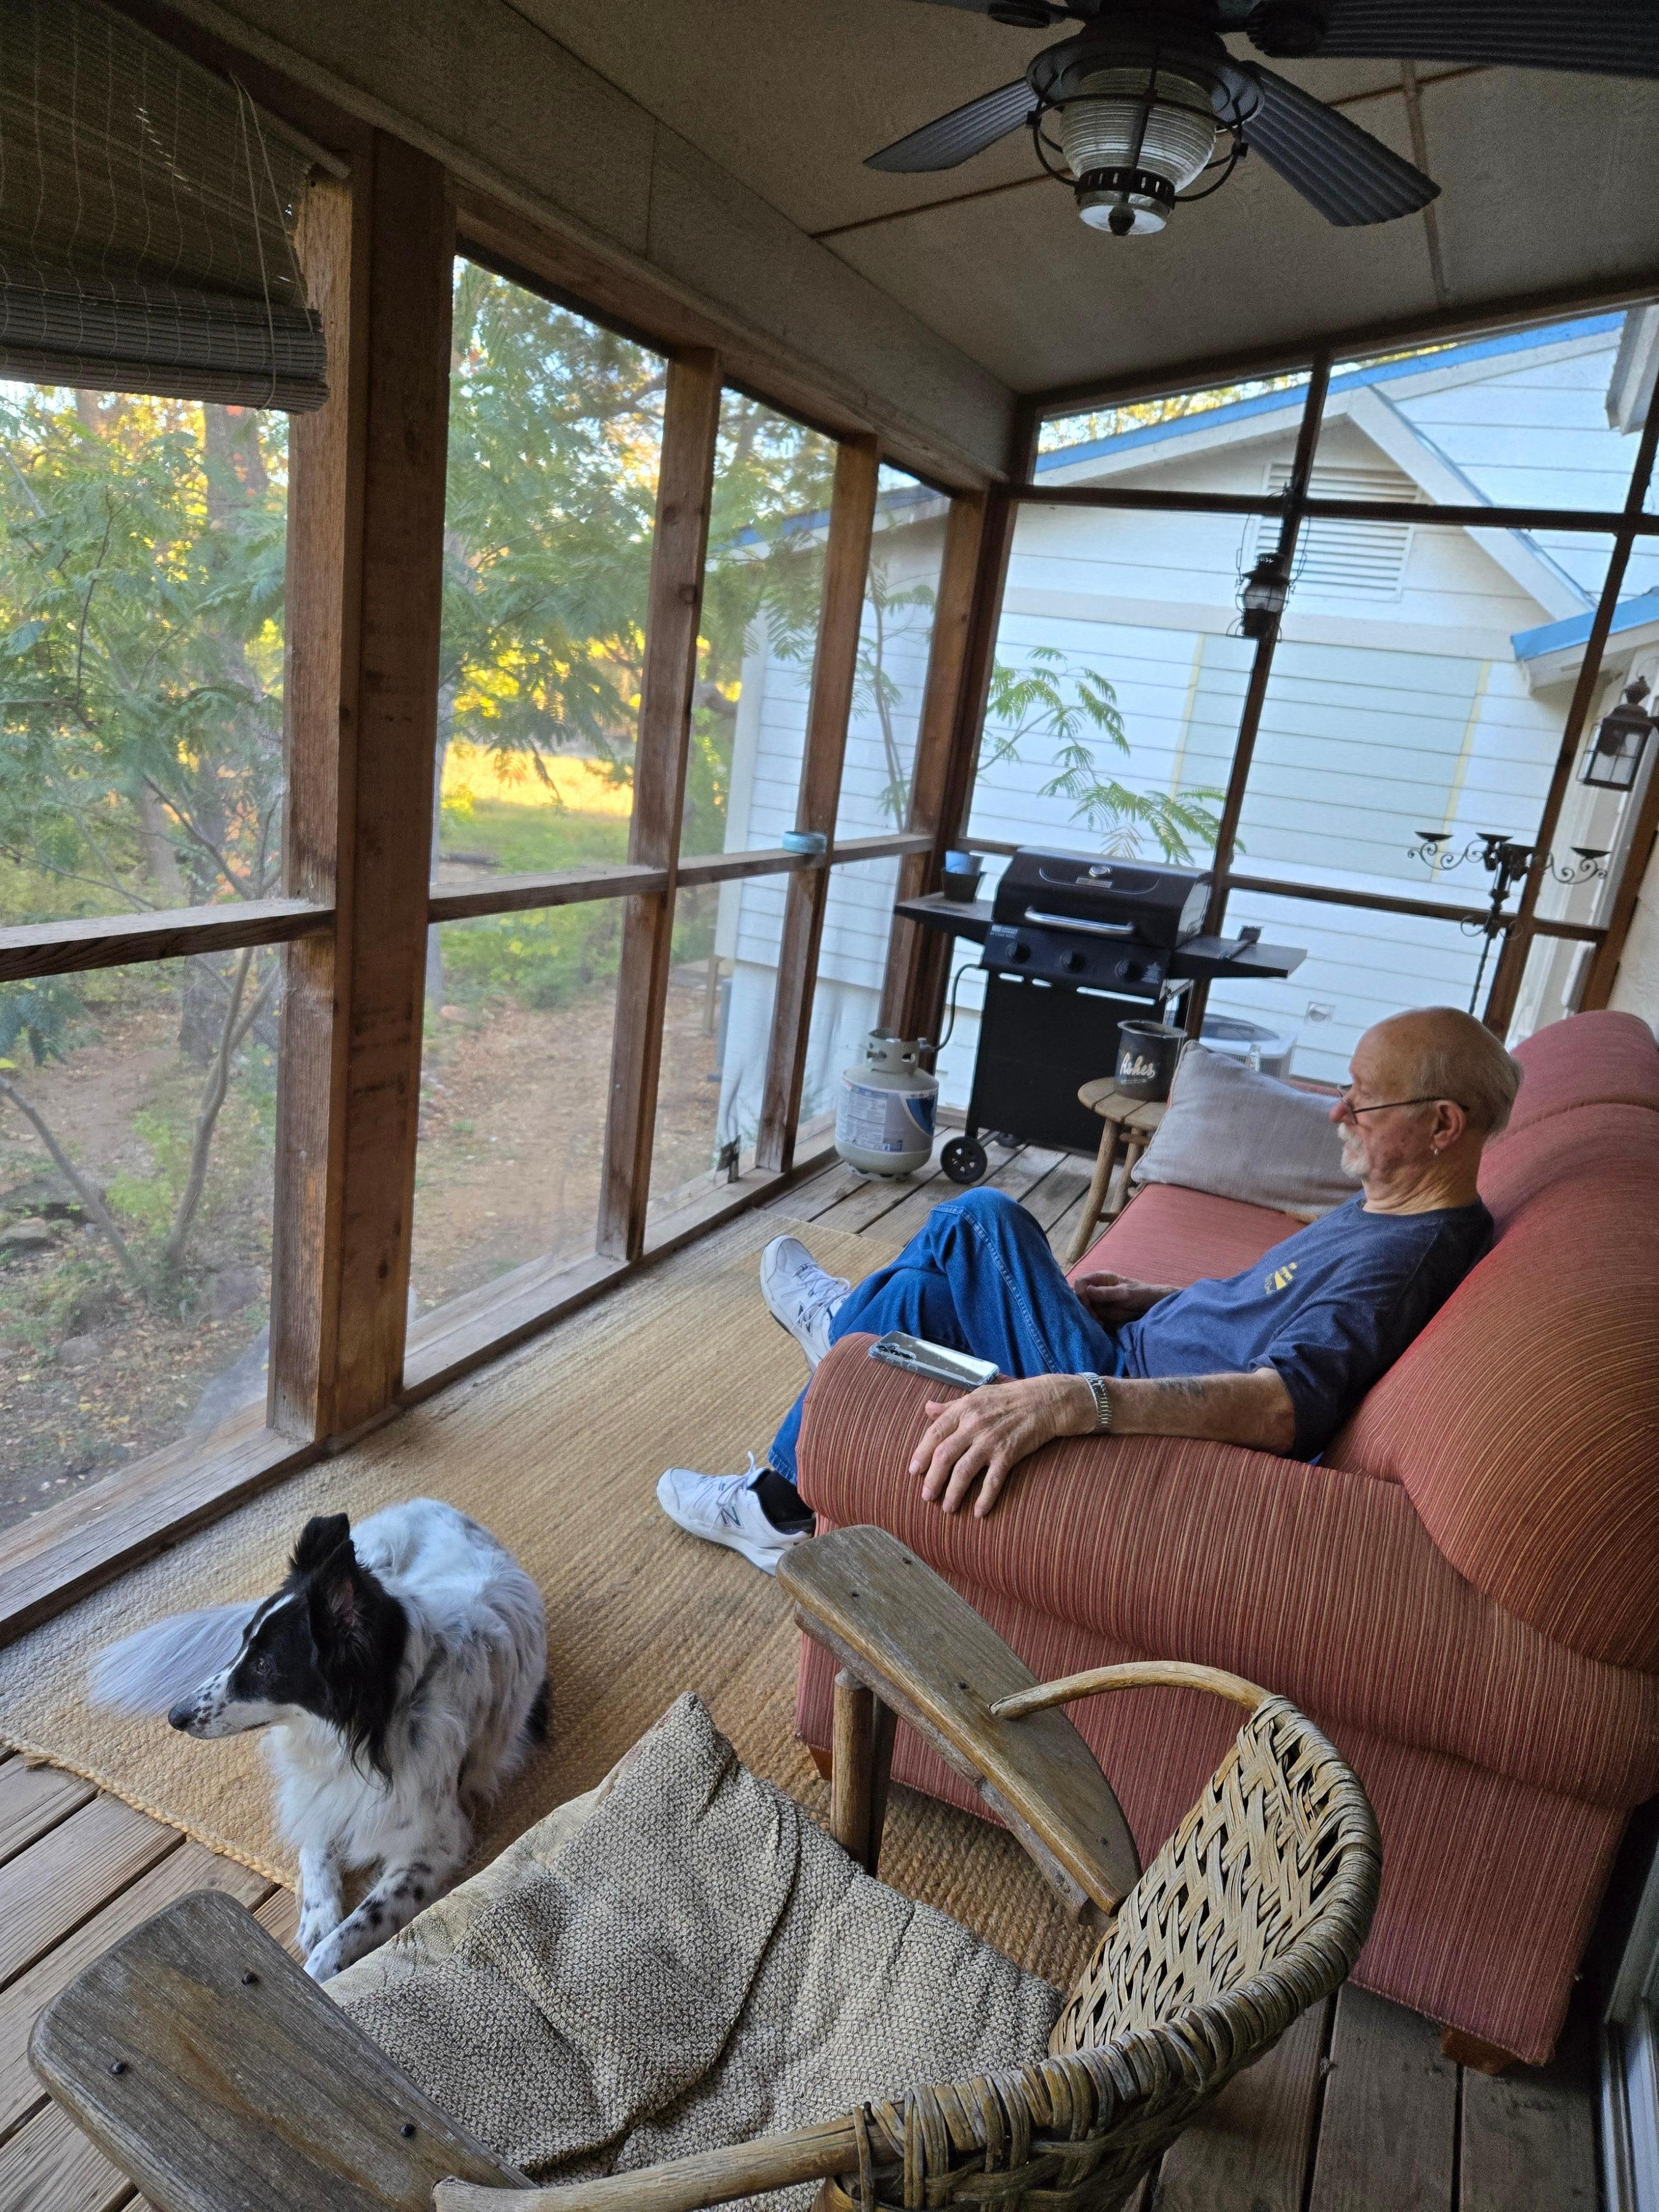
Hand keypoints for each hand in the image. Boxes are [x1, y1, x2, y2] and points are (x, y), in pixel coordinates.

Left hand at [909, 1374, 1096, 1518]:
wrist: (1045, 1401)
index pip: (934, 1433)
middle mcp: (974, 1424)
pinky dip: (984, 1498)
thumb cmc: (1008, 1398)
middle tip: (926, 1497)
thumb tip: (927, 1408)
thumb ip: (951, 1406)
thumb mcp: (976, 1396)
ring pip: (964, 1471)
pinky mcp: (1009, 1453)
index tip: (913, 1471)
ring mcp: (991, 1440)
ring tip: (947, 1508)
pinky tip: (978, 1512)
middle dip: (932, 1479)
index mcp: (963, 1409)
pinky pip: (993, 1481)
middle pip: (944, 1455)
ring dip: (953, 1492)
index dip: (921, 1453)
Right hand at [1072, 1270, 1174, 1324]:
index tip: (1088, 1304)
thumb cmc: (1140, 1294)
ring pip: (1083, 1308)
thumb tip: (1086, 1290)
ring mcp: (1098, 1301)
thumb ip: (1106, 1292)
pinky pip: (1091, 1316)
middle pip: (1078, 1296)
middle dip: (1083, 1307)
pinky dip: (1093, 1321)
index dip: (1080, 1292)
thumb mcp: (1124, 1293)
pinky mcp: (1101, 1312)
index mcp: (1100, 1278)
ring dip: (1087, 1315)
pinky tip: (1101, 1325)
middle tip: (1094, 1316)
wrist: (1151, 1306)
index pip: (1081, 1282)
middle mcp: (1096, 1288)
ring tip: (1099, 1322)